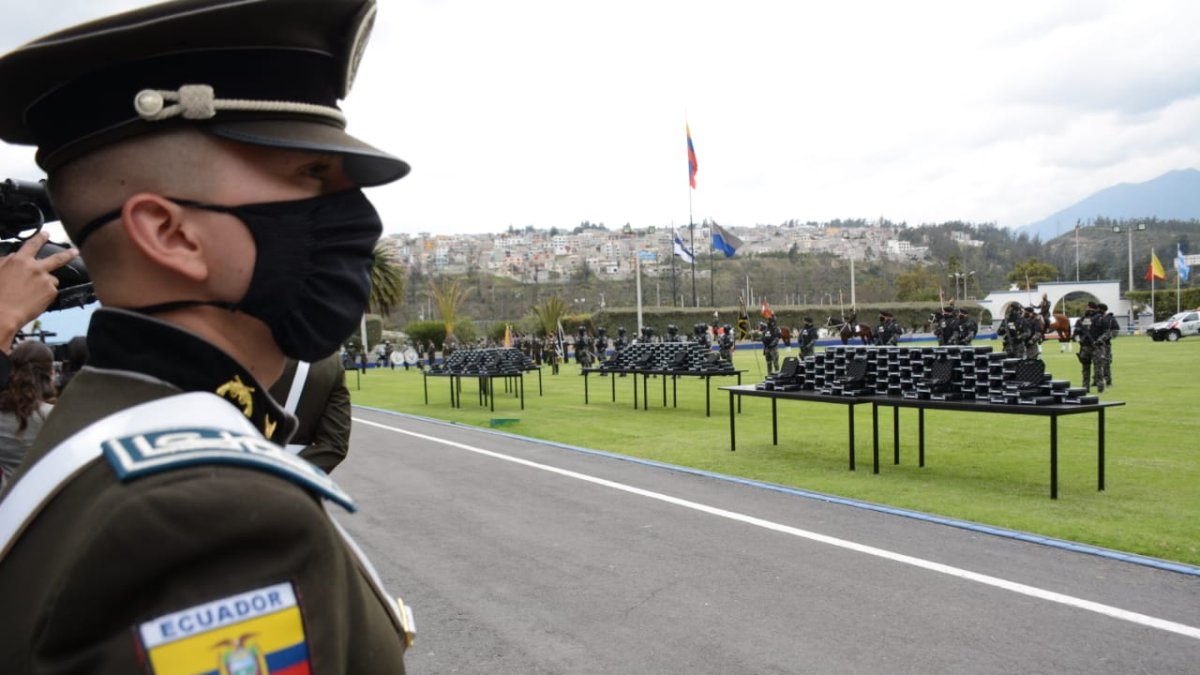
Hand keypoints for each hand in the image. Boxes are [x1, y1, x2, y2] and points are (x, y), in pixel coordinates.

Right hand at [0, 232, 78, 351]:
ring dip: (46, 283)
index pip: (32, 244)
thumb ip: (7, 261)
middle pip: (57, 258)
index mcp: (20, 260)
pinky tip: (33, 300)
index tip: (46, 233)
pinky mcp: (51, 292)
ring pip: (52, 279)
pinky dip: (45, 295)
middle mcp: (36, 267)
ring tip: (32, 293)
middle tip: (75, 251)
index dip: (40, 238)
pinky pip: (51, 291)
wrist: (3, 313)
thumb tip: (15, 255)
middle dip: (68, 254)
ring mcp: (45, 280)